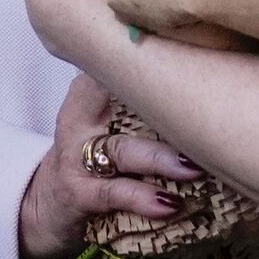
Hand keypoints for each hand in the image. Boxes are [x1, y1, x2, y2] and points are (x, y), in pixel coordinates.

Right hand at [17, 72, 202, 258]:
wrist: (43, 205)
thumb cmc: (95, 156)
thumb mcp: (111, 121)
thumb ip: (148, 100)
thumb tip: (214, 86)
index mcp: (90, 92)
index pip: (122, 65)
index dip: (158, 58)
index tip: (196, 52)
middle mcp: (82, 117)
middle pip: (124, 101)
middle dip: (166, 105)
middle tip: (209, 107)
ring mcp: (77, 156)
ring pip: (124, 151)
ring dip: (161, 159)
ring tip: (194, 167)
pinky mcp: (78, 193)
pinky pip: (115, 193)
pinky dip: (143, 199)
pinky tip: (169, 205)